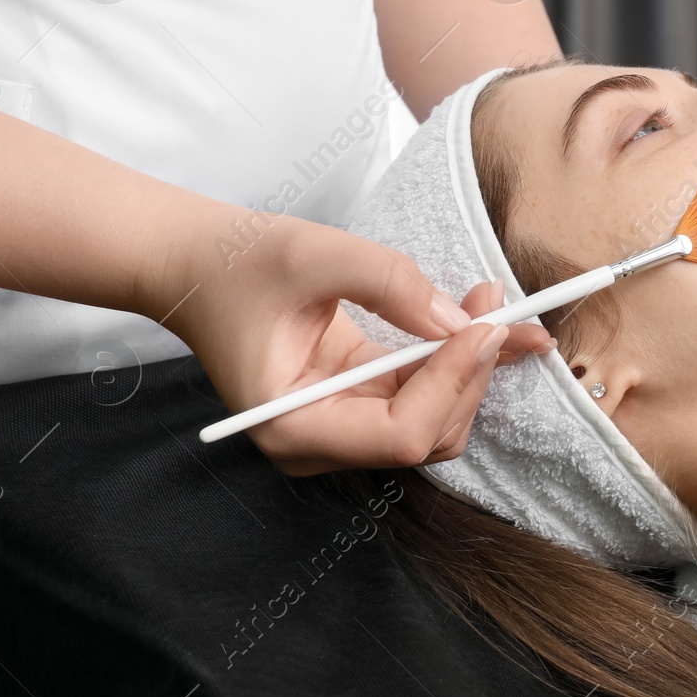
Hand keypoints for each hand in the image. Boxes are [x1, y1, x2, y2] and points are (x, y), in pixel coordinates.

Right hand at [139, 202, 551, 474]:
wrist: (196, 267)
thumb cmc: (237, 263)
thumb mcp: (315, 254)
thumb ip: (391, 283)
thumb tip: (459, 320)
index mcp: (294, 427)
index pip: (399, 435)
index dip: (451, 384)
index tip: (482, 327)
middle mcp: (318, 443)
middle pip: (427, 436)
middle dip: (471, 374)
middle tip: (499, 307)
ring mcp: (339, 428)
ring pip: (435, 421)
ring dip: (471, 367)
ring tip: (490, 304)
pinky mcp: (356, 404)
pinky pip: (422, 396)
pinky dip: (454, 362)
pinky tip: (476, 320)